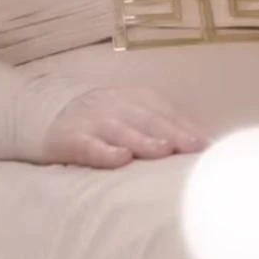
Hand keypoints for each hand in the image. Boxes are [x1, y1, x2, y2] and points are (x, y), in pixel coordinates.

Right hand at [44, 86, 210, 168]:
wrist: (50, 117)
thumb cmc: (105, 123)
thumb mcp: (134, 116)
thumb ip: (164, 126)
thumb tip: (203, 143)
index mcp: (137, 99)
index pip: (167, 113)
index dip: (188, 127)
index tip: (208, 144)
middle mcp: (117, 106)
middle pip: (150, 119)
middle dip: (174, 132)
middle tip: (194, 146)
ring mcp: (93, 121)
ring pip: (122, 130)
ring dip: (144, 139)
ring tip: (164, 150)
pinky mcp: (71, 139)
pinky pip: (89, 145)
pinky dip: (105, 152)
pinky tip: (121, 159)